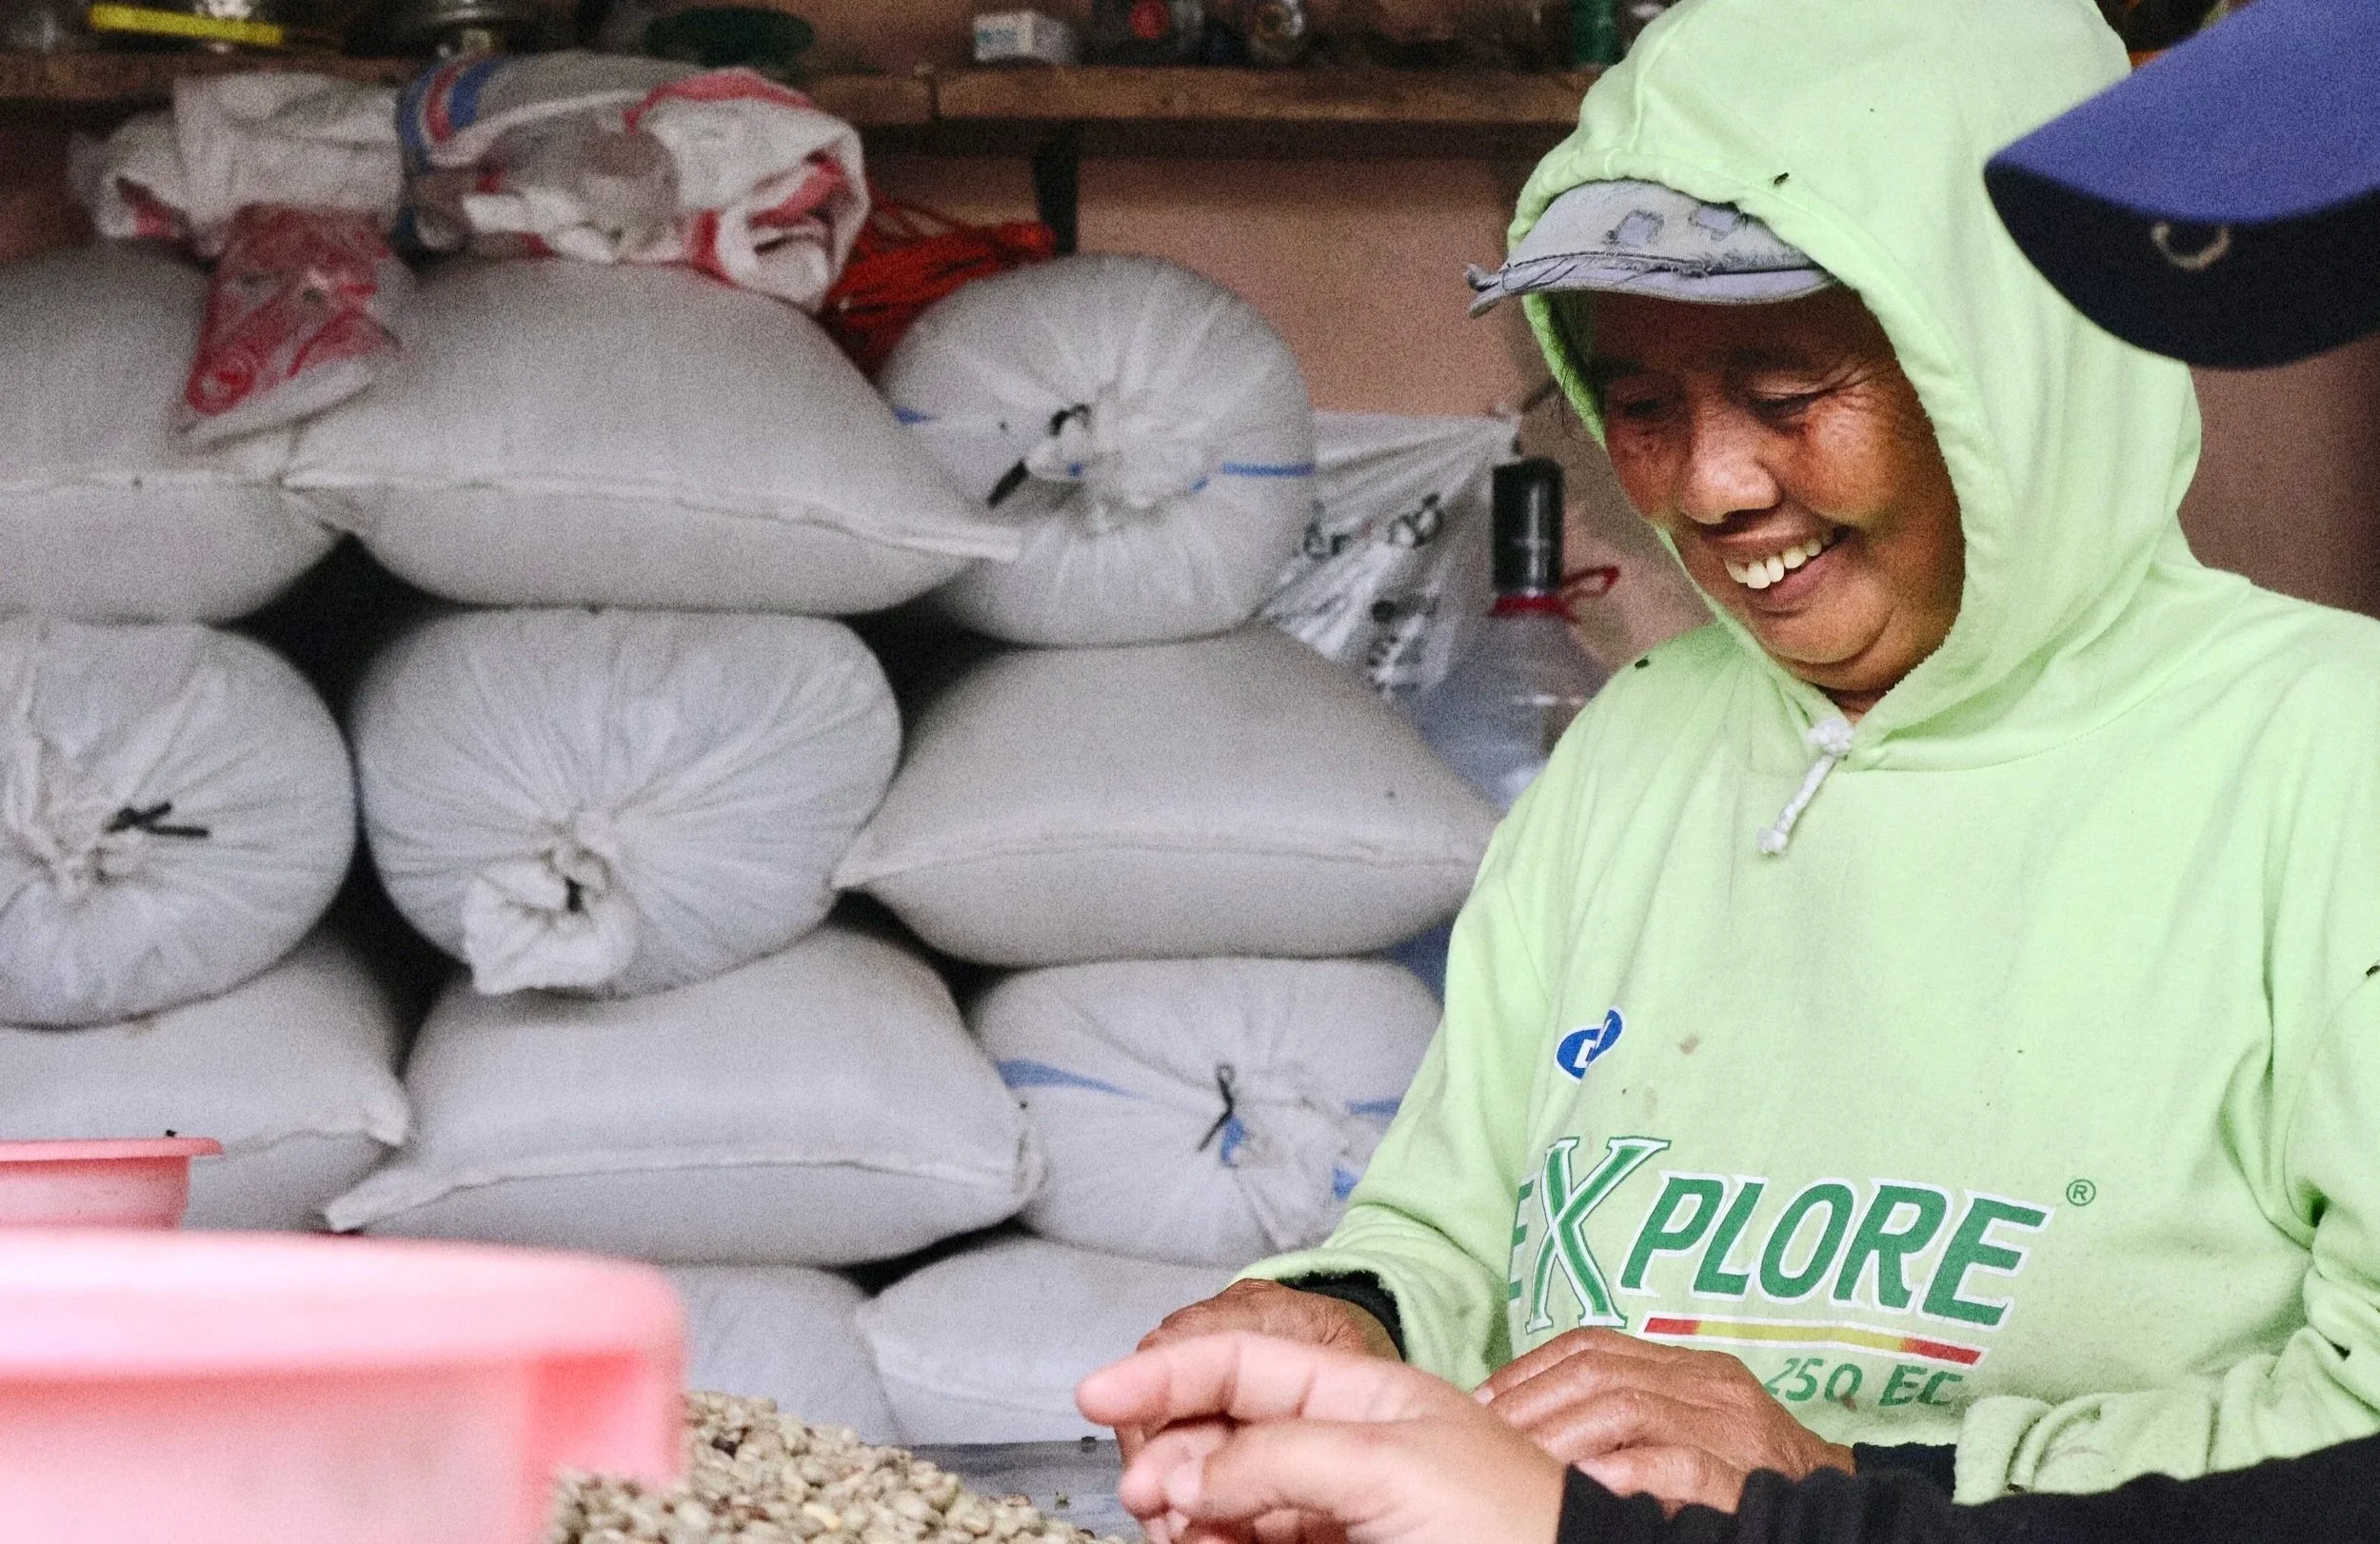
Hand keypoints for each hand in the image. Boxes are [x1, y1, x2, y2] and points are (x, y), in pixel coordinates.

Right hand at [1079, 1332, 1565, 1543]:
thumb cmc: (1513, 1523)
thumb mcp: (1390, 1467)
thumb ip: (1279, 1456)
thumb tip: (1187, 1475)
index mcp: (1358, 1395)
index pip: (1240, 1364)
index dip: (1163, 1373)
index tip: (1092, 1394)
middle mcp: (1339, 1446)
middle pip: (1219, 1435)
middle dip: (1169, 1456)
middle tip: (1143, 1495)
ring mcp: (1336, 1509)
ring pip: (1226, 1500)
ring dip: (1188, 1511)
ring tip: (1178, 1532)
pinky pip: (1251, 1541)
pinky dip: (1217, 1541)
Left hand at [1478, 1329, 1853, 1513]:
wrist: (1842, 1513)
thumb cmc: (1754, 1481)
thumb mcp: (1692, 1429)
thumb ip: (1633, 1413)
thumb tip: (1534, 1421)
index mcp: (1692, 1367)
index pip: (1593, 1344)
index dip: (1529, 1368)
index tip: (1482, 1400)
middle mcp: (1711, 1385)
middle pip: (1596, 1371)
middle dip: (1530, 1401)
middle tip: (1482, 1434)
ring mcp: (1730, 1429)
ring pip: (1623, 1408)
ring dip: (1558, 1435)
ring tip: (1516, 1462)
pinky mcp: (1743, 1476)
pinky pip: (1673, 1464)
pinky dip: (1622, 1472)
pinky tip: (1584, 1486)